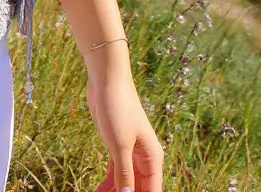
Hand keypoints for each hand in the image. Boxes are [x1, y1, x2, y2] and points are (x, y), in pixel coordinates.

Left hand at [86, 72, 164, 191]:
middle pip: (139, 189)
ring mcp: (130, 153)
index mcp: (153, 159)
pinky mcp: (115, 146)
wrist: (107, 79)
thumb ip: (124, 173)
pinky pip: (114, 172)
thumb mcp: (120, 144)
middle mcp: (144, 159)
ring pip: (126, 183)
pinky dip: (108, 184)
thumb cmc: (118, 107)